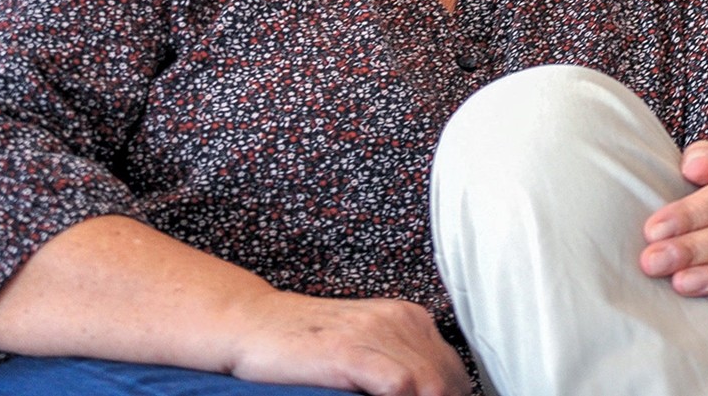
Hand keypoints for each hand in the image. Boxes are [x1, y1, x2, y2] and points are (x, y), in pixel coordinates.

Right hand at [225, 291, 468, 395]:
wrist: (254, 323)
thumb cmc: (305, 344)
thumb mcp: (364, 347)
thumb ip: (397, 366)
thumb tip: (429, 392)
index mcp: (409, 318)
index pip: (453, 369)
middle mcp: (400, 320)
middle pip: (448, 379)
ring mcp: (377, 334)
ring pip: (431, 383)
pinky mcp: (352, 351)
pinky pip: (400, 384)